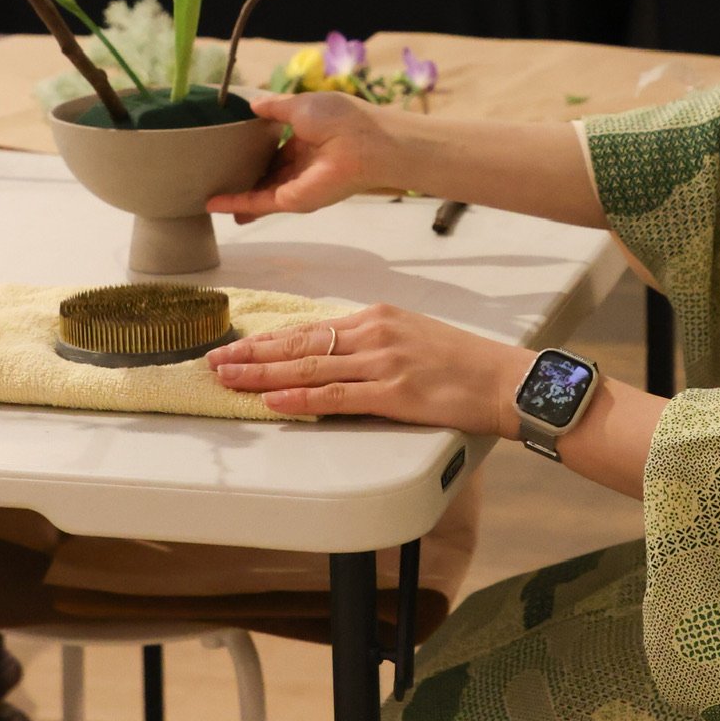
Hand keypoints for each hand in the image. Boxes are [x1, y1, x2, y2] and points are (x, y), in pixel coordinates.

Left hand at [207, 303, 534, 436]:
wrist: (505, 380)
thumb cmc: (463, 364)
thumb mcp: (412, 337)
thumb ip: (371, 344)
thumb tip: (332, 359)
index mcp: (376, 317)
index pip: (309, 329)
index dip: (267, 341)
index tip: (236, 346)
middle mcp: (374, 333)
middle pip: (300, 345)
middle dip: (251, 354)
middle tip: (214, 360)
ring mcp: (383, 361)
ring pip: (309, 369)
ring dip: (263, 376)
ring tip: (229, 379)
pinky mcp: (394, 392)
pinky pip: (337, 397)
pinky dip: (302, 401)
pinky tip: (276, 403)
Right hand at [208, 91, 395, 221]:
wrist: (363, 143)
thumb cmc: (339, 118)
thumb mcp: (301, 105)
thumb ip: (275, 107)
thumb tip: (253, 104)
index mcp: (307, 138)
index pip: (277, 148)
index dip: (257, 149)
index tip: (234, 149)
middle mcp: (302, 164)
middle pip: (268, 173)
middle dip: (247, 177)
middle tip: (219, 177)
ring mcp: (297, 184)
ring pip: (260, 191)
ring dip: (236, 195)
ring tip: (210, 198)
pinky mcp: (293, 199)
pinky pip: (259, 202)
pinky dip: (236, 203)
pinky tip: (214, 204)